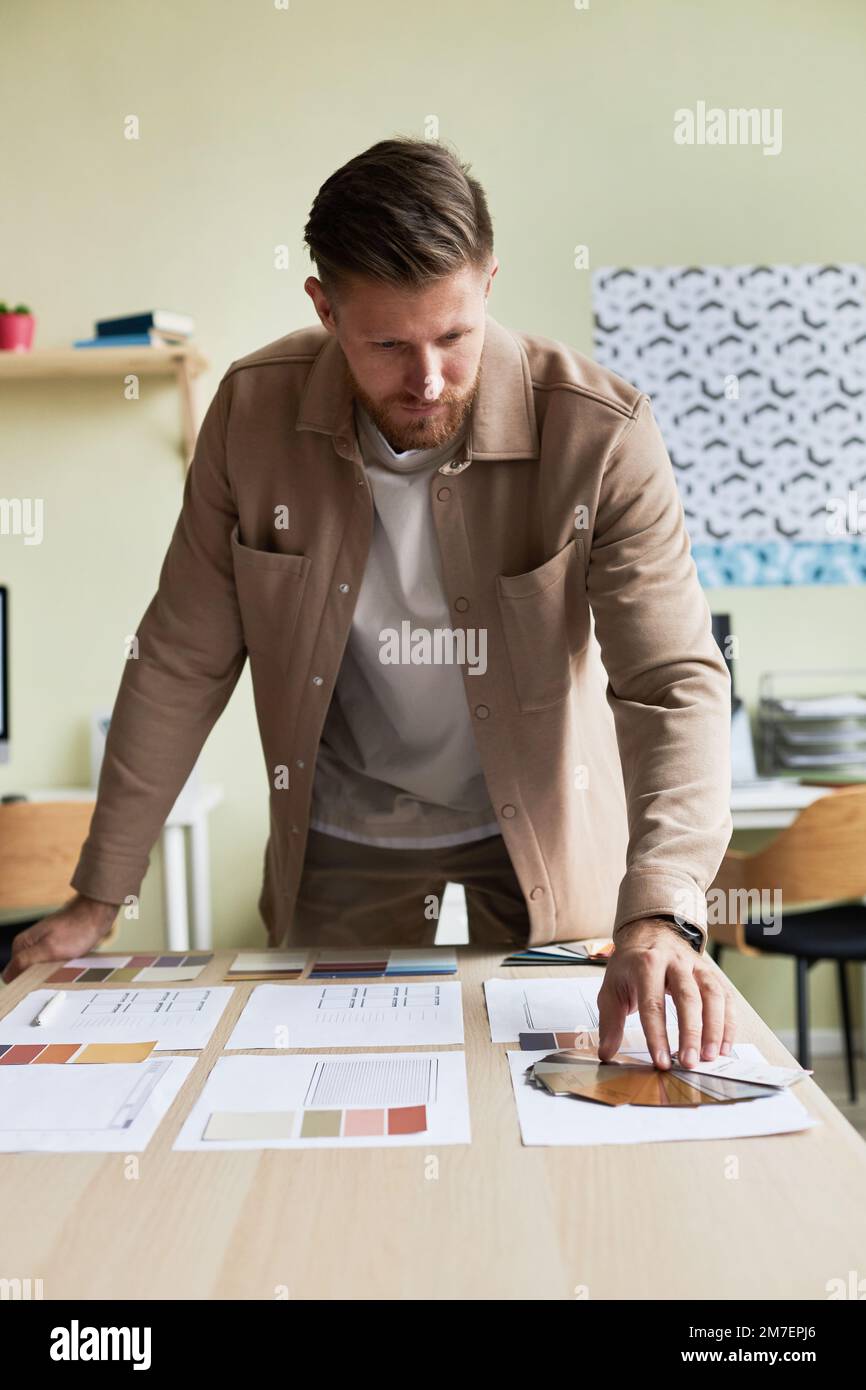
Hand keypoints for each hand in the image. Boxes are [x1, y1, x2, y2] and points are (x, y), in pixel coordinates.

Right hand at [2, 893, 119, 984]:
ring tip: (66, 968)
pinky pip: (53, 965)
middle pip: (27, 974)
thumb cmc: (76, 929)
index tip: (40, 985)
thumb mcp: (49, 949)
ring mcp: (41, 945)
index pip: (12, 975)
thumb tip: (7, 976)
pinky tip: (70, 964)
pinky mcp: (54, 946)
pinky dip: (61, 967)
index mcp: (21, 945)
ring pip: (41, 970)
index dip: (24, 984)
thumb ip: (26, 961)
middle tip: (57, 974)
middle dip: (40, 978)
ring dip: (52, 973)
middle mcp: (28, 945)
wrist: (96, 914)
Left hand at [597, 917, 735, 1069]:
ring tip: (710, 1057)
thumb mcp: (611, 989)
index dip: (657, 1035)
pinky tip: (724, 1046)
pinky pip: (726, 997)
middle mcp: (674, 962)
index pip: (653, 1003)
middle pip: (687, 998)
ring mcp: (696, 966)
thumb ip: (610, 1023)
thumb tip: (606, 1053)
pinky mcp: (711, 973)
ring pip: (712, 995)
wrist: (649, 932)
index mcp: (646, 964)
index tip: (661, 1061)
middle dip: (690, 1033)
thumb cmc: (631, 965)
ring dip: (714, 1028)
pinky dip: (728, 1023)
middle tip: (690, 1062)